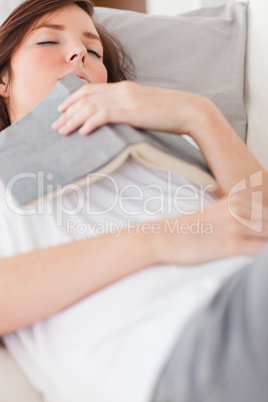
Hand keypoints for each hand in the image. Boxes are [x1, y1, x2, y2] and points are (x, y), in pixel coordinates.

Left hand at [52, 81, 206, 135]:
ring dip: (73, 119)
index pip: (91, 89)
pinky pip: (103, 115)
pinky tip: (82, 131)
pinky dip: (89, 122)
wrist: (188, 110)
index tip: (62, 108)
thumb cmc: (169, 112)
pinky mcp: (130, 111)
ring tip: (62, 130)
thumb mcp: (145, 107)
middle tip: (55, 123)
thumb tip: (116, 120)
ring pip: (90, 106)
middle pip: (86, 97)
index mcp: (124, 88)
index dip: (73, 98)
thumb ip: (129, 109)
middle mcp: (121, 90)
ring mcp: (125, 99)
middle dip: (68, 110)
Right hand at [155, 194, 267, 264]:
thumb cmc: (189, 230)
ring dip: (265, 244)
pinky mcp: (231, 244)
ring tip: (245, 248)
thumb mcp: (215, 213)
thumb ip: (236, 215)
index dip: (266, 226)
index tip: (259, 236)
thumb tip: (256, 225)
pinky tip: (253, 260)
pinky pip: (261, 250)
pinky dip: (262, 256)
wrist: (165, 237)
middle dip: (266, 235)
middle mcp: (238, 209)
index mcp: (236, 200)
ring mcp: (235, 225)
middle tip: (253, 243)